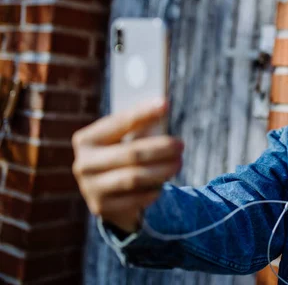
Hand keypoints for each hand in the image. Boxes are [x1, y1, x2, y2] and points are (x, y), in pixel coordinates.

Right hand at [72, 99, 183, 232]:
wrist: (107, 194)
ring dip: (162, 170)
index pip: (119, 122)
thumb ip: (140, 128)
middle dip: (161, 148)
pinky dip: (153, 190)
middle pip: (131, 153)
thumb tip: (162, 109)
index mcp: (86, 140)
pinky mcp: (101, 207)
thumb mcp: (125, 140)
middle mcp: (83, 164)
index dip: (143, 112)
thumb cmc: (121, 157)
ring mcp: (90, 188)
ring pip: (134, 177)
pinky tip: (163, 184)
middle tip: (181, 145)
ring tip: (178, 163)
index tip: (165, 104)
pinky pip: (136, 198)